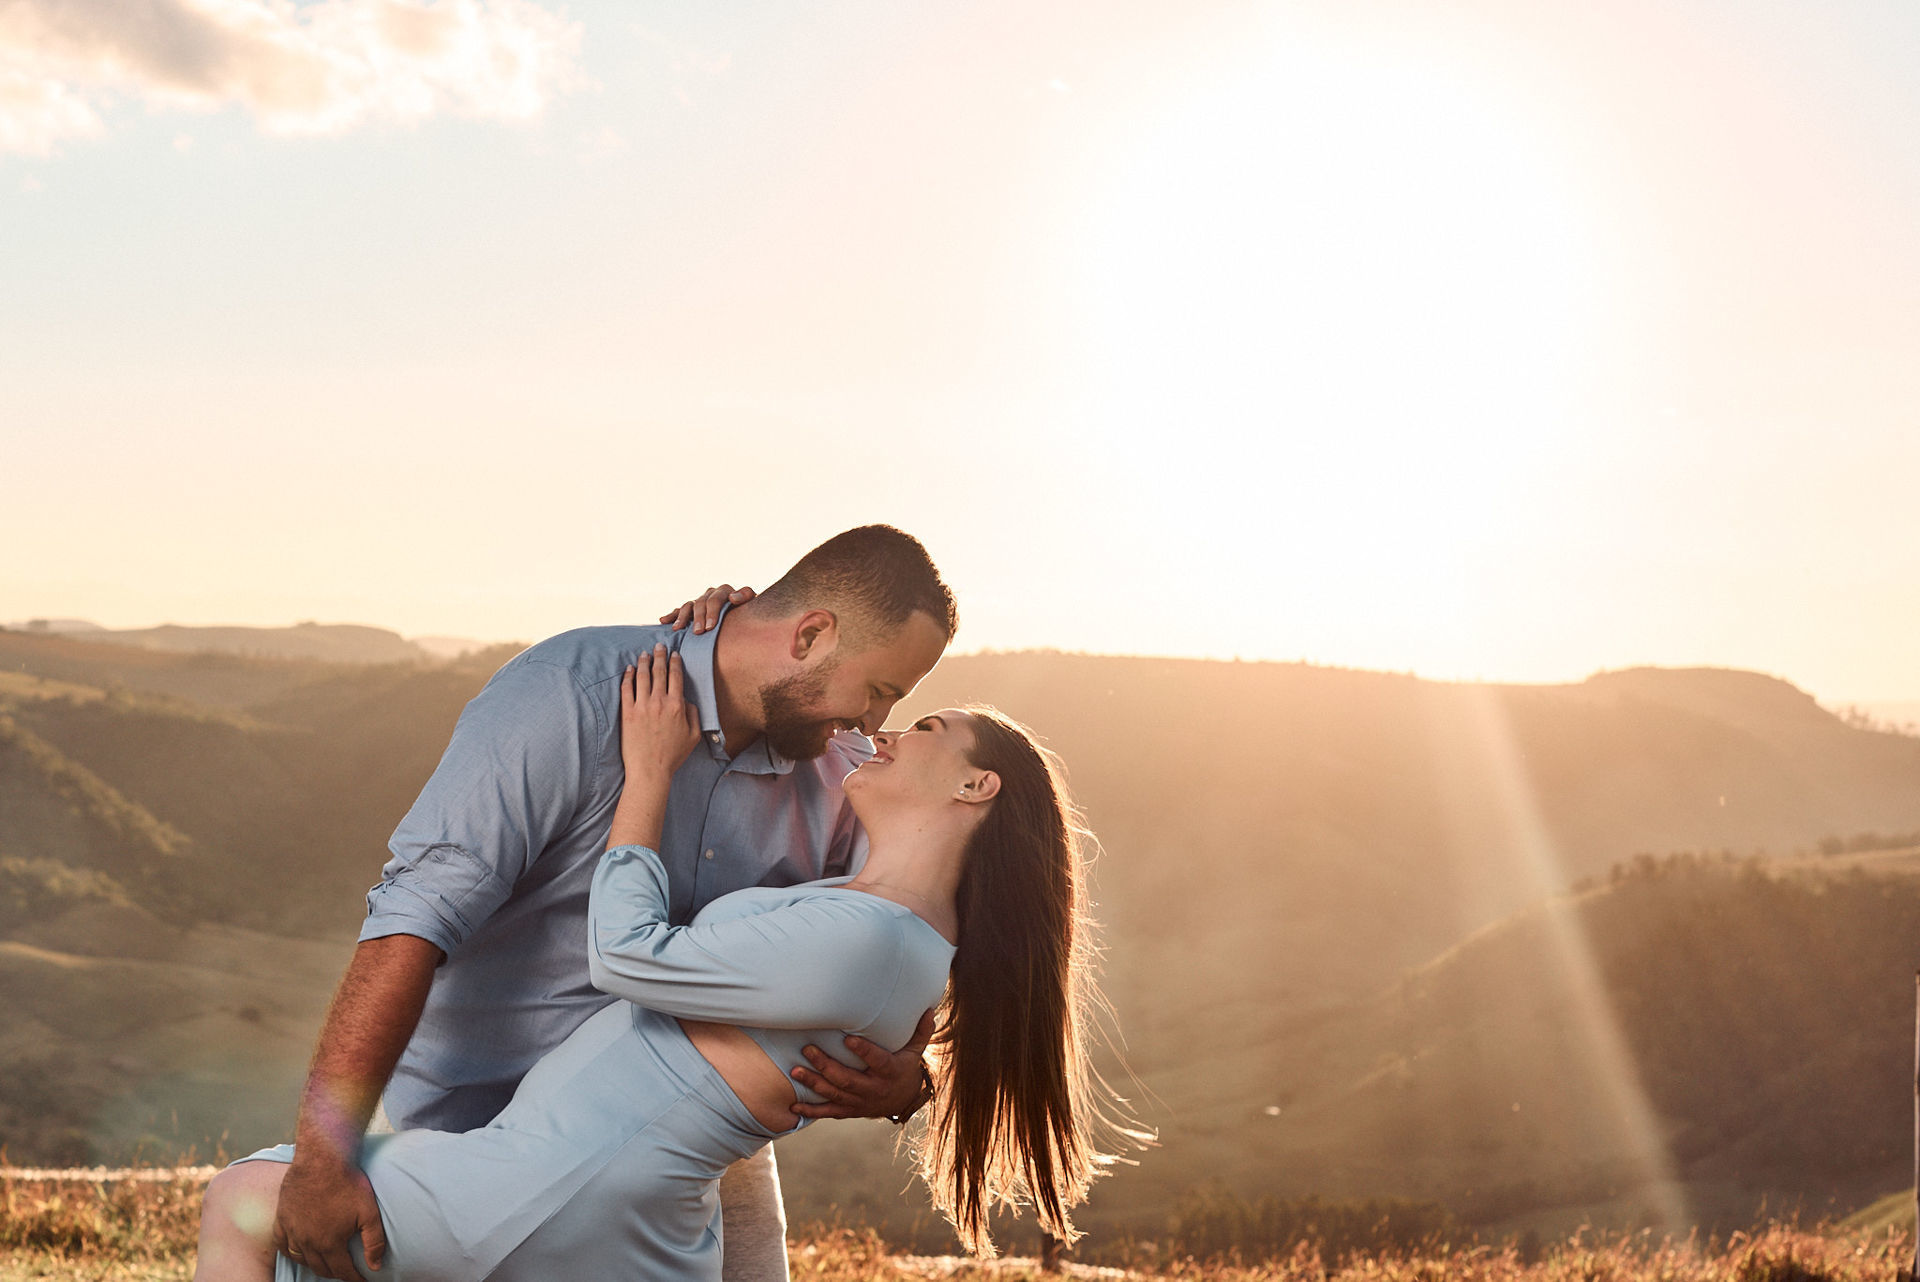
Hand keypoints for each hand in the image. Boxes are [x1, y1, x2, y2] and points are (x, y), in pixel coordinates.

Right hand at [274, 1156, 387, 1281]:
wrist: (322, 1159)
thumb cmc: (348, 1183)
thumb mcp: (369, 1212)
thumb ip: (374, 1242)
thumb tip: (375, 1266)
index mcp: (329, 1243)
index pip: (342, 1271)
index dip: (354, 1278)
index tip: (362, 1280)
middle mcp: (308, 1242)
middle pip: (321, 1267)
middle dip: (335, 1272)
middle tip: (346, 1271)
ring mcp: (292, 1230)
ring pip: (301, 1258)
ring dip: (314, 1264)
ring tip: (325, 1263)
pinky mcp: (282, 1218)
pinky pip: (282, 1244)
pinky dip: (290, 1252)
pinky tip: (297, 1251)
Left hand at [621, 644, 700, 782]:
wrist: (650, 770)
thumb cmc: (673, 755)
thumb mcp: (694, 736)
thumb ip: (693, 715)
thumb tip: (688, 701)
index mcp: (677, 706)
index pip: (676, 677)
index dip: (675, 663)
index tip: (674, 654)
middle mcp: (660, 702)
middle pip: (659, 672)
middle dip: (659, 656)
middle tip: (658, 646)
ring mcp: (642, 706)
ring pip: (642, 677)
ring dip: (643, 662)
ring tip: (643, 654)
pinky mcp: (627, 713)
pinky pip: (626, 689)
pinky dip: (628, 677)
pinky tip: (629, 669)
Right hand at [659, 584, 753, 633]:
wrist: (745, 616)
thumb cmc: (749, 613)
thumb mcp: (752, 604)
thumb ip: (746, 596)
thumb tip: (733, 597)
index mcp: (725, 591)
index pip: (715, 600)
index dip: (712, 613)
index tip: (710, 627)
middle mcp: (711, 594)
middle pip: (700, 604)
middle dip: (698, 618)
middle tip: (697, 632)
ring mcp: (701, 601)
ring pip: (688, 606)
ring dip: (682, 617)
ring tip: (677, 629)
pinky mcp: (693, 609)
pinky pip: (680, 610)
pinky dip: (672, 615)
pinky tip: (663, 620)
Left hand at [789, 1009, 936, 1120]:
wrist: (902, 1100)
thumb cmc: (905, 1068)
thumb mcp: (915, 1050)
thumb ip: (920, 1031)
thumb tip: (930, 1009)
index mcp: (890, 1071)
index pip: (877, 1061)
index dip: (864, 1051)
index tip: (848, 1039)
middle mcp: (874, 1089)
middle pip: (847, 1079)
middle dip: (826, 1065)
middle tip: (807, 1050)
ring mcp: (860, 1102)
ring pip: (834, 1094)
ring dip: (813, 1083)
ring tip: (795, 1071)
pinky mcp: (850, 1110)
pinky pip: (829, 1112)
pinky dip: (811, 1111)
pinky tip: (793, 1106)